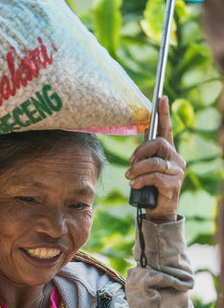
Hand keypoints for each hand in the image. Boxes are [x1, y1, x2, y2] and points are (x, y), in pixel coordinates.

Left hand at [125, 97, 185, 222]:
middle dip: (140, 151)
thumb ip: (145, 153)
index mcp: (168, 152)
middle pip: (159, 144)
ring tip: (129, 177)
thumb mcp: (145, 167)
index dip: (164, 113)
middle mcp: (176, 159)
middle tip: (130, 162)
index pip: (166, 129)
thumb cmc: (148, 186)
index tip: (161, 96)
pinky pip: (154, 176)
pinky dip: (140, 180)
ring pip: (154, 162)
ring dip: (137, 169)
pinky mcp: (174, 185)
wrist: (157, 211)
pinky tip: (134, 184)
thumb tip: (144, 131)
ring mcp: (177, 172)